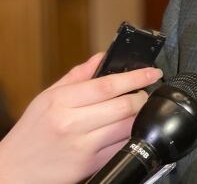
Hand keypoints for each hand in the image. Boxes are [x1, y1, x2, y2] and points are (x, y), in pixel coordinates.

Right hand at [0, 53, 162, 182]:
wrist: (13, 171)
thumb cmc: (32, 132)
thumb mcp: (47, 97)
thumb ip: (78, 75)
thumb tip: (103, 57)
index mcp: (61, 102)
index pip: (108, 85)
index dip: (136, 76)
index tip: (153, 72)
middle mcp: (72, 123)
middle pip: (124, 106)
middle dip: (141, 97)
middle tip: (142, 93)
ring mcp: (83, 147)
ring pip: (128, 127)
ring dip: (140, 116)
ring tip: (136, 110)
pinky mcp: (90, 165)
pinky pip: (121, 147)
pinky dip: (131, 136)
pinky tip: (128, 130)